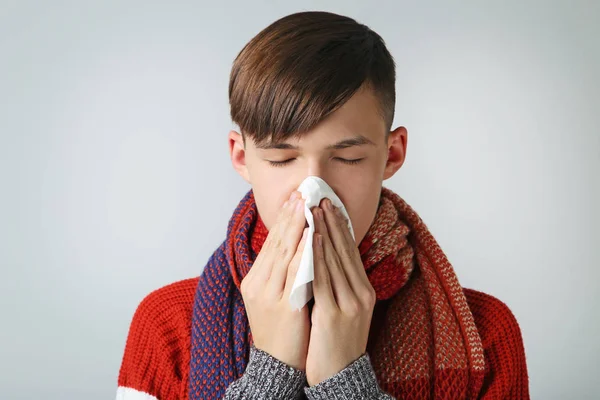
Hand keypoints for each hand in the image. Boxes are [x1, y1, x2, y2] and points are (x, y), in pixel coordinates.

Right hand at [240, 191, 309, 370]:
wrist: (277, 364)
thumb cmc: (281, 330)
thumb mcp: (273, 297)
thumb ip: (280, 272)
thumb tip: (294, 246)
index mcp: (254, 280)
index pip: (270, 243)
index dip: (283, 219)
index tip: (294, 198)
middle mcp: (258, 284)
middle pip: (276, 242)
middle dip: (289, 215)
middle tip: (301, 192)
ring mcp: (269, 295)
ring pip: (284, 253)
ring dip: (297, 226)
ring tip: (306, 205)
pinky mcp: (284, 306)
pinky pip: (295, 272)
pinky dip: (304, 251)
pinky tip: (313, 236)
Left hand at [305, 199, 376, 385]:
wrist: (340, 377)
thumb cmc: (337, 343)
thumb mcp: (347, 310)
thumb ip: (341, 285)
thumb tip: (329, 259)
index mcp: (364, 291)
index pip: (351, 251)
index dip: (341, 226)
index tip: (331, 204)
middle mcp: (360, 293)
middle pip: (345, 250)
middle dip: (332, 221)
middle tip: (322, 196)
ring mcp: (349, 303)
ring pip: (335, 260)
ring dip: (324, 231)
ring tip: (315, 208)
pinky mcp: (333, 314)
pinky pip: (323, 279)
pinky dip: (318, 256)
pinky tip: (313, 238)